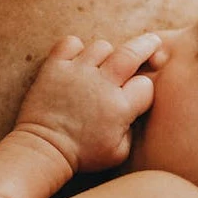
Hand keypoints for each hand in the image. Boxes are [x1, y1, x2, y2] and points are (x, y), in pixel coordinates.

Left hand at [15, 33, 159, 171]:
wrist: (44, 150)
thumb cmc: (82, 155)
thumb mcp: (119, 153)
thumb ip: (133, 129)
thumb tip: (135, 111)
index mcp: (120, 107)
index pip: (146, 84)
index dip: (145, 88)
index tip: (139, 92)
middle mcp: (101, 85)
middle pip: (131, 53)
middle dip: (146, 45)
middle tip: (154, 42)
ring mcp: (77, 72)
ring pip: (102, 46)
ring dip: (107, 54)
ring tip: (103, 65)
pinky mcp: (55, 67)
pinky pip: (71, 43)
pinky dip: (76, 47)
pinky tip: (78, 60)